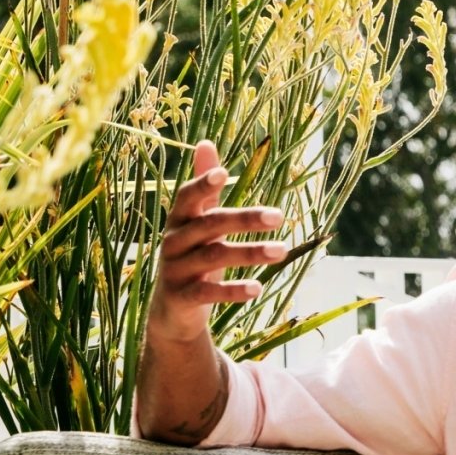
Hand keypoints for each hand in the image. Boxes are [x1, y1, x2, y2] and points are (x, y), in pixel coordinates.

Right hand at [149, 142, 287, 344]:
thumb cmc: (192, 257)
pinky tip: (258, 288)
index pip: (187, 196)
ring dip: (250, 253)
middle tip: (279, 215)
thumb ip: (205, 189)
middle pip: (210, 225)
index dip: (203, 184)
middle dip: (244, 219)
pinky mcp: (181, 298)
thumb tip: (206, 142)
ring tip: (283, 251)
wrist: (172, 312)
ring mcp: (175, 270)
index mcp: (179, 220)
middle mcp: (173, 242)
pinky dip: (233, 290)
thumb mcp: (198, 222)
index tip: (224, 173)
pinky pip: (207, 292)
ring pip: (214, 257)